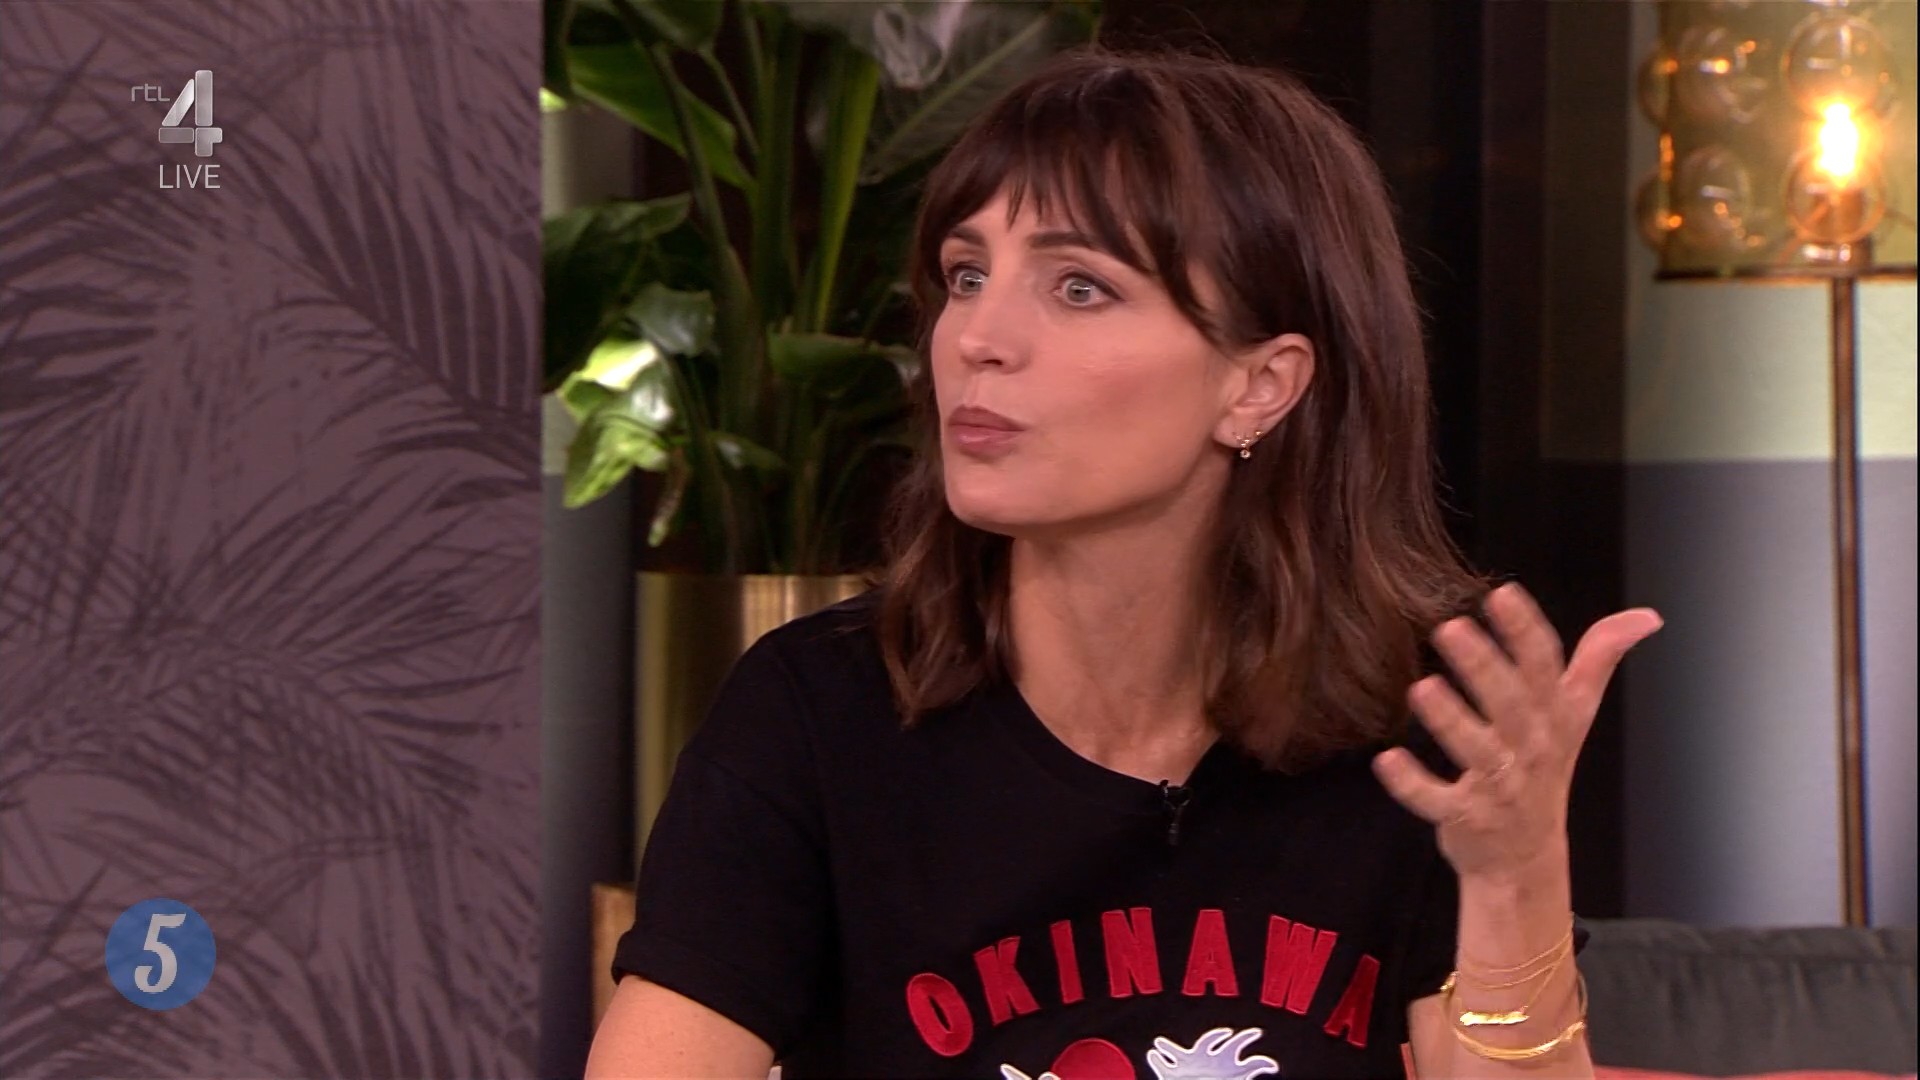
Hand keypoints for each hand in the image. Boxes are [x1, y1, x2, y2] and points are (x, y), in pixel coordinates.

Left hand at [1371, 583, 1662, 881]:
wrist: (1526, 857)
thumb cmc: (1544, 768)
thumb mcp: (1577, 714)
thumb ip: (1599, 659)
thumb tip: (1646, 616)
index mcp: (1554, 718)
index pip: (1545, 668)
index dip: (1524, 631)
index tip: (1502, 594)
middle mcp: (1529, 749)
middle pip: (1510, 704)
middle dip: (1482, 666)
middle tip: (1449, 628)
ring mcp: (1498, 785)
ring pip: (1476, 750)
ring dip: (1450, 720)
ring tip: (1421, 688)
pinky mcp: (1465, 816)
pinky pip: (1437, 800)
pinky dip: (1411, 784)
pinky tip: (1387, 759)